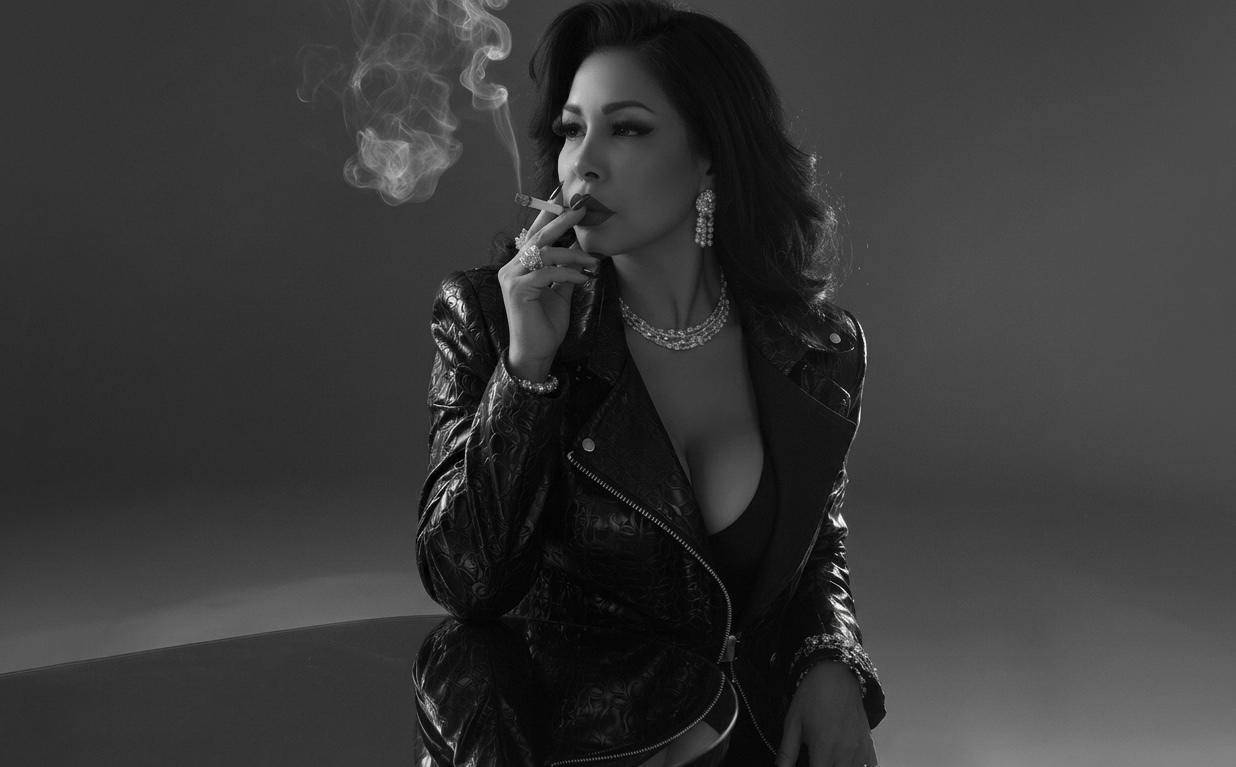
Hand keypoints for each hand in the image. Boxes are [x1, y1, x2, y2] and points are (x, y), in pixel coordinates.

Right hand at [498, 193, 600, 378]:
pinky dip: (569, 274)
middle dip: (561, 220)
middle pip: (537, 237)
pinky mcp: (517, 289)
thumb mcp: (560, 292)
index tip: (566, 198)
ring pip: (544, 253)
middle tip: (582, 209)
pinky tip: (584, 279)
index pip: (534, 234)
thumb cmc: (545, 324)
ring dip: (573, 255)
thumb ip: (566, 270)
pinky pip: (547, 273)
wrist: (536, 352)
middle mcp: (511, 267)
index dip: (548, 215)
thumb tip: (581, 249)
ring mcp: (511, 277)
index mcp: (520, 266)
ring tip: (594, 259)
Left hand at [775, 662, 875, 766]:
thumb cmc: (811, 697)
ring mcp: (859, 748)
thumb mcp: (792, 723)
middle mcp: (845, 752)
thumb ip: (786, 752)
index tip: (807, 764)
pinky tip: (846, 759)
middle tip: (817, 760)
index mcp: (824, 749)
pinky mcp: (868, 742)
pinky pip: (870, 765)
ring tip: (829, 759)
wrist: (836, 673)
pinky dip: (860, 766)